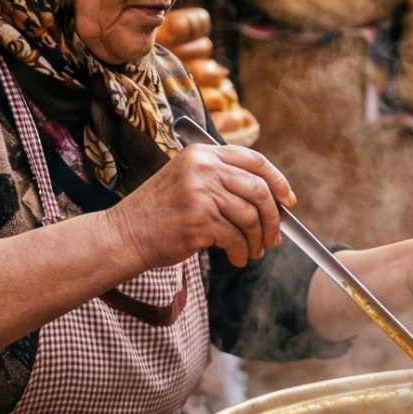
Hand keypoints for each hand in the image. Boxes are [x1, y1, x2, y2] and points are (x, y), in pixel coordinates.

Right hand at [111, 144, 291, 268]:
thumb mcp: (186, 182)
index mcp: (201, 154)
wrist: (124, 235)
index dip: (278, 181)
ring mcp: (201, 193)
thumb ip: (221, 180)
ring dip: (258, 240)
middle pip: (259, 190)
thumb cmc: (158, 214)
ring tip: (252, 252)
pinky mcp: (200, 220)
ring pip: (251, 217)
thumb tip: (269, 199)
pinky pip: (236, 238)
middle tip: (274, 237)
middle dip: (273, 218)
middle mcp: (203, 168)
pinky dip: (242, 252)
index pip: (254, 160)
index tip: (288, 201)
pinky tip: (237, 259)